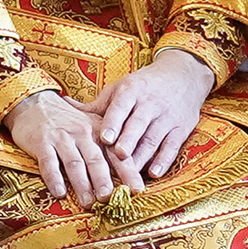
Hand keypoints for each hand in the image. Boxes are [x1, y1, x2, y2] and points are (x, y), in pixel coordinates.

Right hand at [9, 89, 122, 209]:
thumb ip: (106, 149)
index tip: (138, 189)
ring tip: (88, 202)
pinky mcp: (42, 143)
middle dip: (104, 180)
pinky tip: (59, 193)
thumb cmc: (69, 122)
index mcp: (99, 132)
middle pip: (96, 159)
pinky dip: (54, 178)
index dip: (128, 171)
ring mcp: (62, 138)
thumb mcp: (91, 129)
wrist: (36, 103)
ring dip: (82, 184)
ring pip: (75, 163)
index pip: (116, 153)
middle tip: (110, 198)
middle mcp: (83, 134)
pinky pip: (49, 163)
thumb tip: (129, 175)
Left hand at [96, 48, 219, 188]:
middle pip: (138, 124)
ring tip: (131, 173)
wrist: (183, 75)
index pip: (121, 107)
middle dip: (129, 140)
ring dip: (143, 156)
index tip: (105, 138)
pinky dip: (164, 161)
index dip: (113, 123)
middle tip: (119, 155)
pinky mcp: (181, 129)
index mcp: (131, 92)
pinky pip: (172, 146)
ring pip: (153, 138)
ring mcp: (166, 117)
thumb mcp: (120, 88)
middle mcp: (149, 104)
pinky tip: (154, 173)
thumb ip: (96, 105)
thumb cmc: (143, 85)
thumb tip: (64, 104)